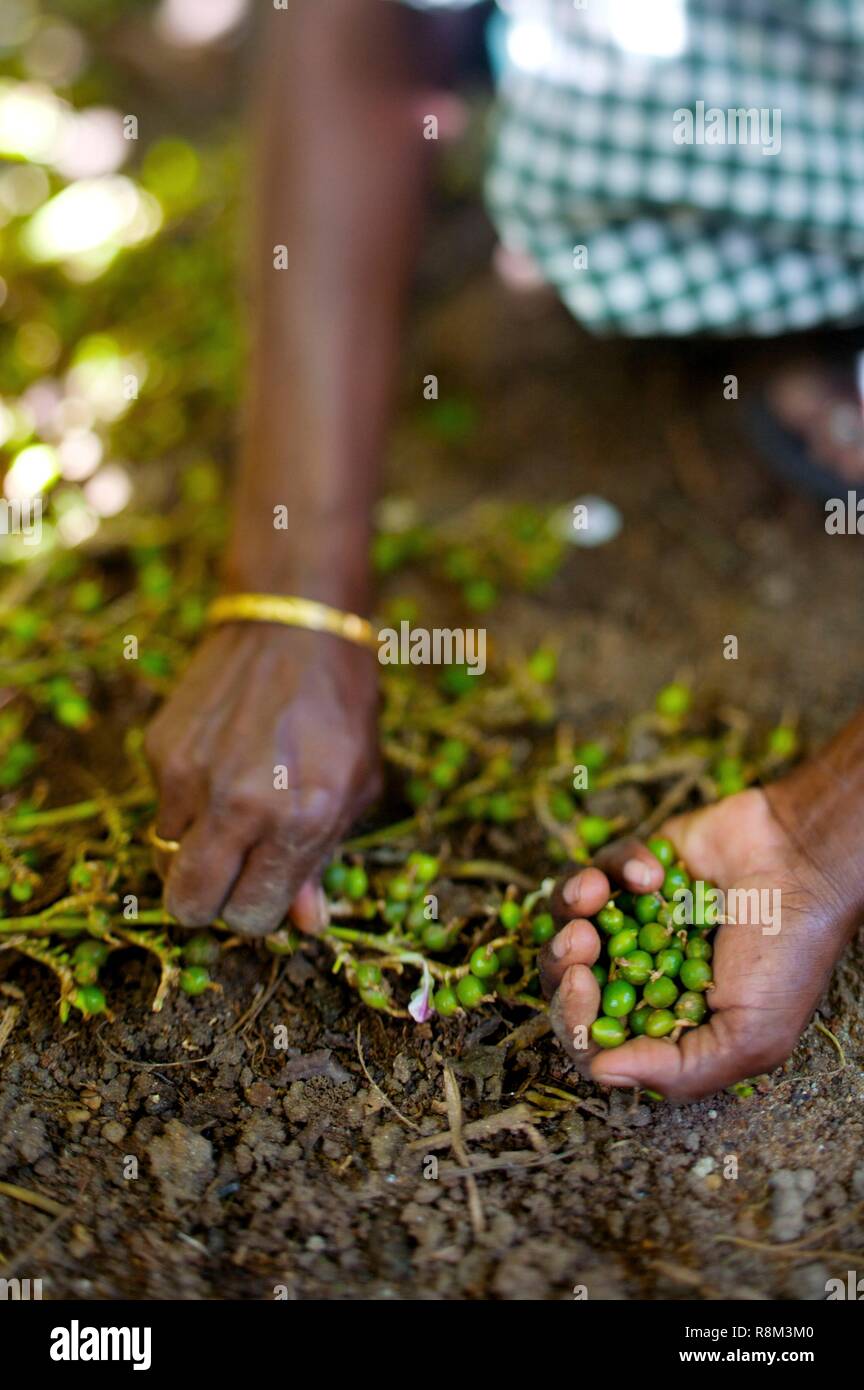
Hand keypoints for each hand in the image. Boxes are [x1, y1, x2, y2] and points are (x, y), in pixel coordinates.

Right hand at [144, 623, 380, 935]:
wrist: (295, 624)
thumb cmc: (341, 708)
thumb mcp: (355, 787)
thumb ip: (324, 860)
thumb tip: (306, 926)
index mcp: (303, 818)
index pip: (252, 915)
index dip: (259, 911)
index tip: (266, 887)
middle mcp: (241, 804)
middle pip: (190, 905)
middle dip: (212, 902)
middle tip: (235, 872)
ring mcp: (192, 775)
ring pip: (166, 861)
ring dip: (196, 852)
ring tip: (232, 812)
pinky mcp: (161, 749)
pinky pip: (162, 809)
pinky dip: (186, 805)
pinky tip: (220, 767)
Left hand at [540, 787, 854, 1098]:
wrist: (807, 864)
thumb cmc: (788, 957)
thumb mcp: (750, 1037)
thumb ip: (678, 1070)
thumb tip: (603, 1074)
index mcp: (661, 1023)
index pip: (592, 1037)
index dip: (574, 1018)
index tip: (582, 985)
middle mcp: (639, 973)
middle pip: (564, 980)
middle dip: (561, 962)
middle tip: (581, 940)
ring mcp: (632, 917)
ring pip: (565, 920)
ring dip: (570, 907)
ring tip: (597, 892)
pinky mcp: (632, 867)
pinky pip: (599, 866)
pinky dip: (618, 866)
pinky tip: (653, 871)